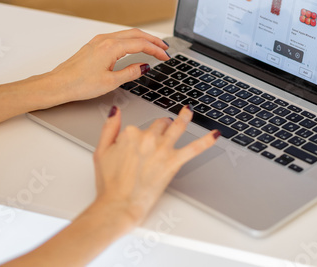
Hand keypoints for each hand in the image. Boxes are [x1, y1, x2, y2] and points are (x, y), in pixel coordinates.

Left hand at [45, 29, 170, 105]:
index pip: (141, 44)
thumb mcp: (110, 82)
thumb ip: (131, 73)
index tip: (165, 56)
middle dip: (152, 40)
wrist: (58, 84)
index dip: (156, 50)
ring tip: (153, 46)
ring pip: (127, 34)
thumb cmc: (79, 84)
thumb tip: (144, 66)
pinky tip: (134, 47)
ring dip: (142, 38)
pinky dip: (131, 40)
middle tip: (165, 48)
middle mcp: (105, 39)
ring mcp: (99, 40)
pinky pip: (118, 37)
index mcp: (111, 47)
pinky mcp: (94, 44)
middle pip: (136, 34)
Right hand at [92, 105, 219, 226]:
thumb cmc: (109, 184)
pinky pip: (194, 148)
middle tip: (160, 134)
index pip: (139, 128)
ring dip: (184, 117)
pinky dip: (206, 141)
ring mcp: (162, 149)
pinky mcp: (173, 162)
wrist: (119, 205)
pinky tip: (215, 135)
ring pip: (177, 128)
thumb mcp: (101, 151)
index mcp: (130, 134)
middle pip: (159, 125)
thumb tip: (116, 111)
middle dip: (161, 127)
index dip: (138, 137)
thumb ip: (109, 128)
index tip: (135, 147)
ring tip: (188, 112)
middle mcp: (147, 138)